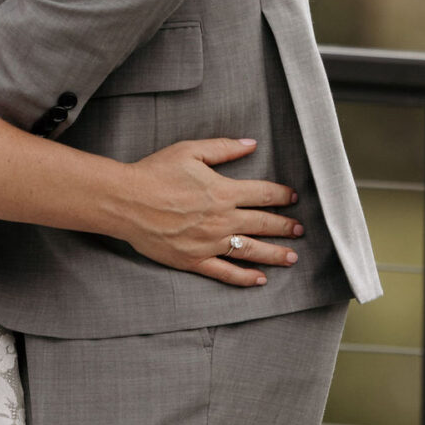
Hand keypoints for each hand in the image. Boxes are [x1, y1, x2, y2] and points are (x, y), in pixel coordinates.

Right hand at [117, 138, 304, 283]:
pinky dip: (244, 278)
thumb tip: (251, 144)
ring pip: (251, 250)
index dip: (282, 195)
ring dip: (275, 254)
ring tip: (291, 257)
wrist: (125, 201)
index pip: (264, 194)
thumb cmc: (154, 173)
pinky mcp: (194, 260)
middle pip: (263, 224)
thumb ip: (224, 148)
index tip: (293, 198)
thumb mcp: (190, 151)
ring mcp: (209, 242)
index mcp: (223, 191)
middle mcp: (222, 219)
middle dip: (285, 226)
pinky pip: (224, 272)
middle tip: (299, 230)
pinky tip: (259, 280)